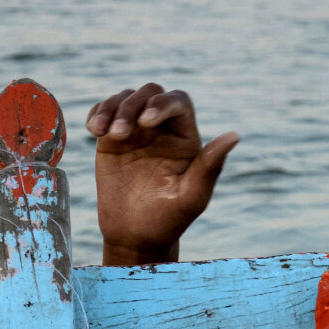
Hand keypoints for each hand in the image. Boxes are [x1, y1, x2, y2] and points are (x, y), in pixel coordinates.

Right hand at [86, 84, 238, 264]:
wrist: (135, 236)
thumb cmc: (169, 219)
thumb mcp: (192, 196)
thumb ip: (210, 166)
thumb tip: (235, 135)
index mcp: (186, 137)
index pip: (179, 102)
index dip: (163, 104)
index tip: (146, 122)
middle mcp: (162, 128)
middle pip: (150, 92)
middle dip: (133, 105)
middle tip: (119, 134)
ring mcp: (135, 131)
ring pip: (125, 98)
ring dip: (111, 108)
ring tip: (103, 132)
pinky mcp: (111, 139)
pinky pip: (103, 112)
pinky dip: (97, 113)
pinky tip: (93, 129)